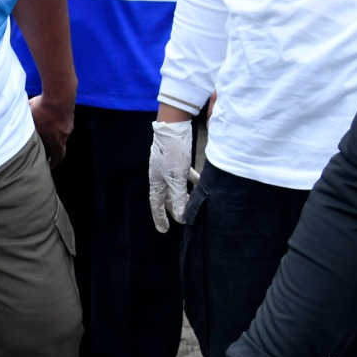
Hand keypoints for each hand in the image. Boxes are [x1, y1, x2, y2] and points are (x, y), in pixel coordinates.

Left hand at [30, 92, 73, 164]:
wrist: (59, 94)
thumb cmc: (42, 111)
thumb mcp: (30, 124)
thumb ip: (26, 130)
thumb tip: (19, 132)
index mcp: (57, 141)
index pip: (58, 156)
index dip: (54, 161)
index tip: (50, 164)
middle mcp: (66, 132)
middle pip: (60, 142)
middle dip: (52, 144)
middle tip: (46, 145)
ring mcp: (69, 121)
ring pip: (60, 128)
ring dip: (53, 128)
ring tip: (44, 124)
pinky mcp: (69, 110)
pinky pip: (61, 116)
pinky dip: (54, 117)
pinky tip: (47, 111)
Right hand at [149, 117, 195, 232]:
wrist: (173, 125)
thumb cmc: (172, 151)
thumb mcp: (176, 177)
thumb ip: (178, 196)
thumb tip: (181, 216)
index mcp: (156, 180)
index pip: (156, 204)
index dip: (160, 218)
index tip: (164, 230)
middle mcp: (160, 175)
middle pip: (166, 196)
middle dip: (174, 209)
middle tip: (182, 220)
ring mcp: (168, 167)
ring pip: (176, 186)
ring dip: (184, 196)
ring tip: (192, 204)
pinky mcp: (177, 159)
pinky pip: (184, 175)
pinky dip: (191, 181)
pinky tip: (200, 183)